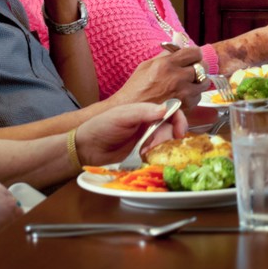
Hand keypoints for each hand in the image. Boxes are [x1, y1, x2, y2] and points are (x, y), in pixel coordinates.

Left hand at [74, 102, 188, 164]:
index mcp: (146, 111)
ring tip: (147, 152)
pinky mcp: (142, 155)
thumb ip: (143, 111)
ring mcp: (147, 140)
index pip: (171, 111)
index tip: (180, 132)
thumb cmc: (101, 126)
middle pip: (171, 129)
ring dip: (161, 149)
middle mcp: (149, 125)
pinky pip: (157, 156)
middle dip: (170, 138)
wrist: (86, 148)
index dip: (179, 120)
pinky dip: (156, 158)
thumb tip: (165, 110)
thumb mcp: (122, 115)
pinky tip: (145, 158)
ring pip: (165, 144)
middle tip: (162, 146)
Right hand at [111, 46, 210, 108]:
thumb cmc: (136, 88)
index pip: (194, 52)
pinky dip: (194, 95)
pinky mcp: (185, 106)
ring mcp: (183, 93)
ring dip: (198, 82)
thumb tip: (178, 38)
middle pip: (203, 66)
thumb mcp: (147, 65)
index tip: (192, 56)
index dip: (195, 53)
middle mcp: (177, 78)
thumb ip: (166, 53)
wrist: (130, 112)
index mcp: (166, 64)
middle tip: (192, 69)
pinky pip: (198, 97)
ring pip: (204, 82)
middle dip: (199, 66)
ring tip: (187, 83)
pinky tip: (183, 95)